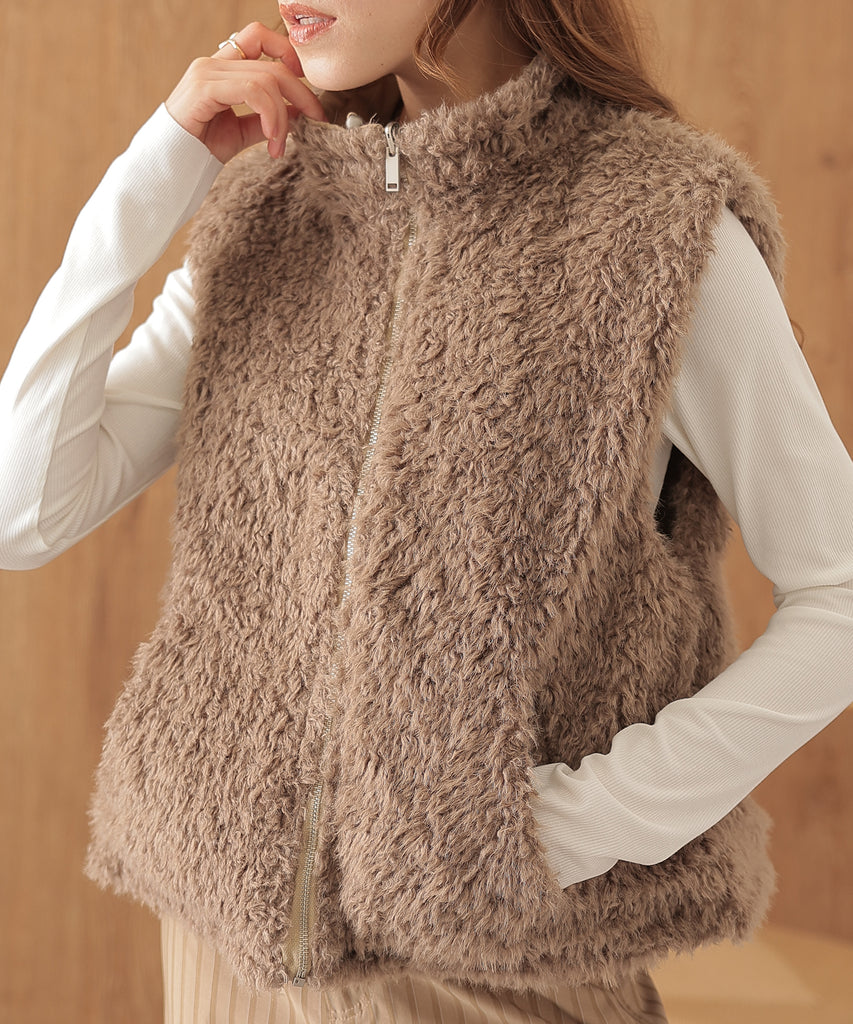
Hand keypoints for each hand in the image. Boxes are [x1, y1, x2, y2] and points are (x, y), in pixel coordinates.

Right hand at [164, 22, 327, 162]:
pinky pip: (251, 90)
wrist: (169, 168)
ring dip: (283, 116)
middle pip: (272, 62)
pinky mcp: (204, 87)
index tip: (305, 87)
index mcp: (222, 69)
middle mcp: (213, 63)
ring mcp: (207, 72)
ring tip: (280, 145)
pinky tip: (272, 139)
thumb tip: (298, 112)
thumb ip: (267, 118)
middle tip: (316, 120)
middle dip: (302, 93)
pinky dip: (270, 114)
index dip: (288, 53)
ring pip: (265, 78)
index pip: (259, 38)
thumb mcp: (242, 132)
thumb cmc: (199, 151)